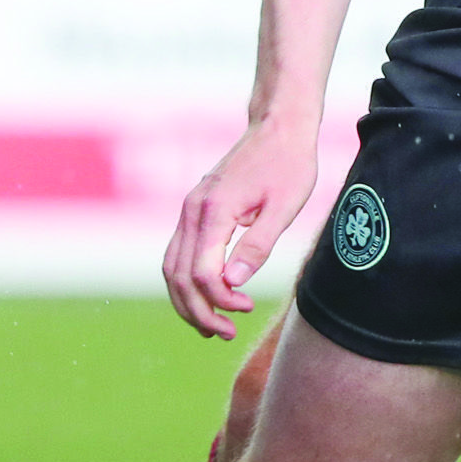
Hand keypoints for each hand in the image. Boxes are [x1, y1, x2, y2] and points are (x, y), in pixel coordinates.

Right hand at [163, 115, 324, 338]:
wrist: (278, 127)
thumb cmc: (288, 165)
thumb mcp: (284, 207)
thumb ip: (257, 246)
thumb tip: (233, 284)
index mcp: (214, 211)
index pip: (202, 272)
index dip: (220, 300)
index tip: (246, 308)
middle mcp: (193, 210)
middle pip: (177, 275)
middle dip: (197, 311)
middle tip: (225, 334)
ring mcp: (190, 209)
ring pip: (171, 266)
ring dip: (187, 301)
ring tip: (212, 327)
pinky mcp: (195, 209)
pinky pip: (178, 253)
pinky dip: (186, 280)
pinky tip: (207, 297)